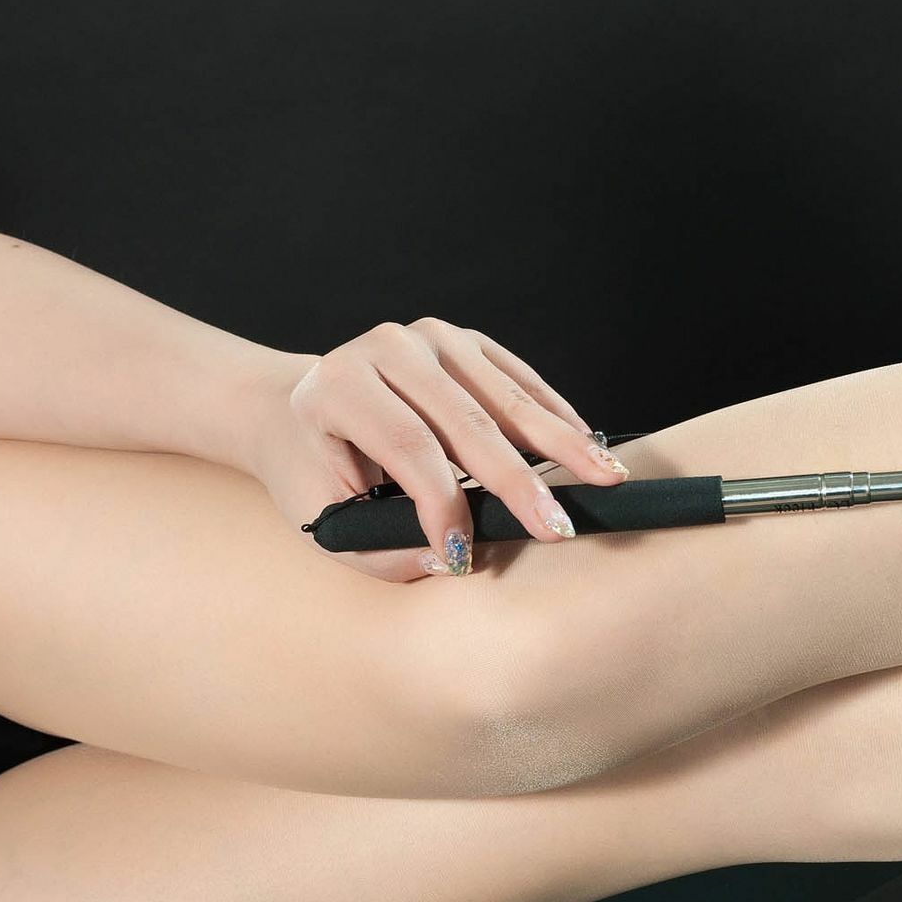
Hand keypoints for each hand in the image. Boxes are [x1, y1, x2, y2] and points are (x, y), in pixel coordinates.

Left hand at [238, 319, 629, 580]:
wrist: (296, 412)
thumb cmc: (313, 472)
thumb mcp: (326, 519)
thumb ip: (381, 551)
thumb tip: (449, 563)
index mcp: (341, 387)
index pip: (409, 449)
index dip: (444, 505)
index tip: (468, 557)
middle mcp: (387, 348)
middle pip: (468, 424)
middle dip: (520, 483)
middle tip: (562, 527)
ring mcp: (431, 338)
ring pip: (505, 400)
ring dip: (560, 444)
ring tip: (605, 478)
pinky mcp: (464, 341)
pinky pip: (519, 381)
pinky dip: (555, 417)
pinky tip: (586, 447)